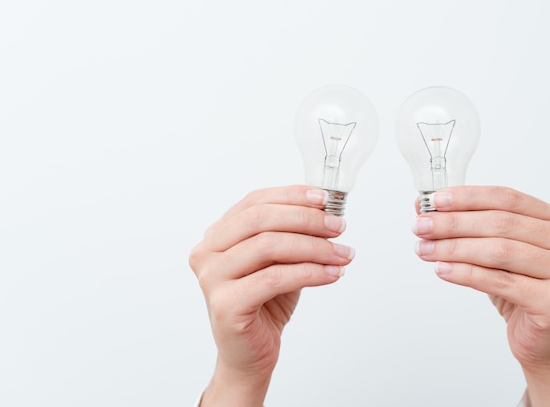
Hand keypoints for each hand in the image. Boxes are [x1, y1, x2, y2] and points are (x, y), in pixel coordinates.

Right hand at [189, 185, 353, 405]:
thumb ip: (292, 235)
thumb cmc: (264, 304)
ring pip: (268, 246)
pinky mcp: (225, 304)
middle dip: (306, 220)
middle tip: (338, 227)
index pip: (254, 202)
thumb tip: (327, 213)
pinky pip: (274, 278)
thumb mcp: (279, 261)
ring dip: (314, 247)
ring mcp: (211, 278)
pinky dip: (310, 273)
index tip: (325, 200)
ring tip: (342, 254)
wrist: (250, 354)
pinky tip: (331, 274)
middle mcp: (207, 252)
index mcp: (217, 235)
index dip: (292, 196)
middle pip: (260, 219)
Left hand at [411, 186, 549, 405]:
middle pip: (500, 223)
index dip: (467, 197)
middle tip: (421, 226)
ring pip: (499, 251)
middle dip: (453, 224)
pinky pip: (500, 282)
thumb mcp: (492, 251)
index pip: (506, 198)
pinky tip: (442, 270)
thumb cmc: (518, 288)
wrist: (541, 338)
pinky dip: (465, 274)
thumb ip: (465, 227)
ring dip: (454, 248)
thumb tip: (423, 205)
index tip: (434, 200)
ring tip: (425, 249)